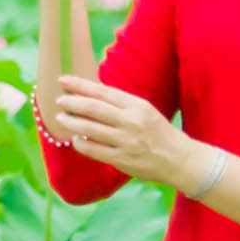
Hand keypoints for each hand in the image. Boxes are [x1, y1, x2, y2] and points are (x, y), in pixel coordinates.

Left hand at [39, 75, 192, 189]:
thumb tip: (93, 95)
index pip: (103, 91)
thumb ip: (122, 104)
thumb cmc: (160, 133)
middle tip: (59, 101)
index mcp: (137, 105)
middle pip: (93, 108)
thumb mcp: (146, 111)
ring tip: (60, 118)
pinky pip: (94, 150)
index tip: (63, 80)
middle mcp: (131, 121)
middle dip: (72, 103)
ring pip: (90, 129)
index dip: (80, 85)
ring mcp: (126, 141)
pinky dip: (81, 144)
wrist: (180, 160)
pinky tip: (75, 140)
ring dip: (71, 122)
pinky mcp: (122, 160)